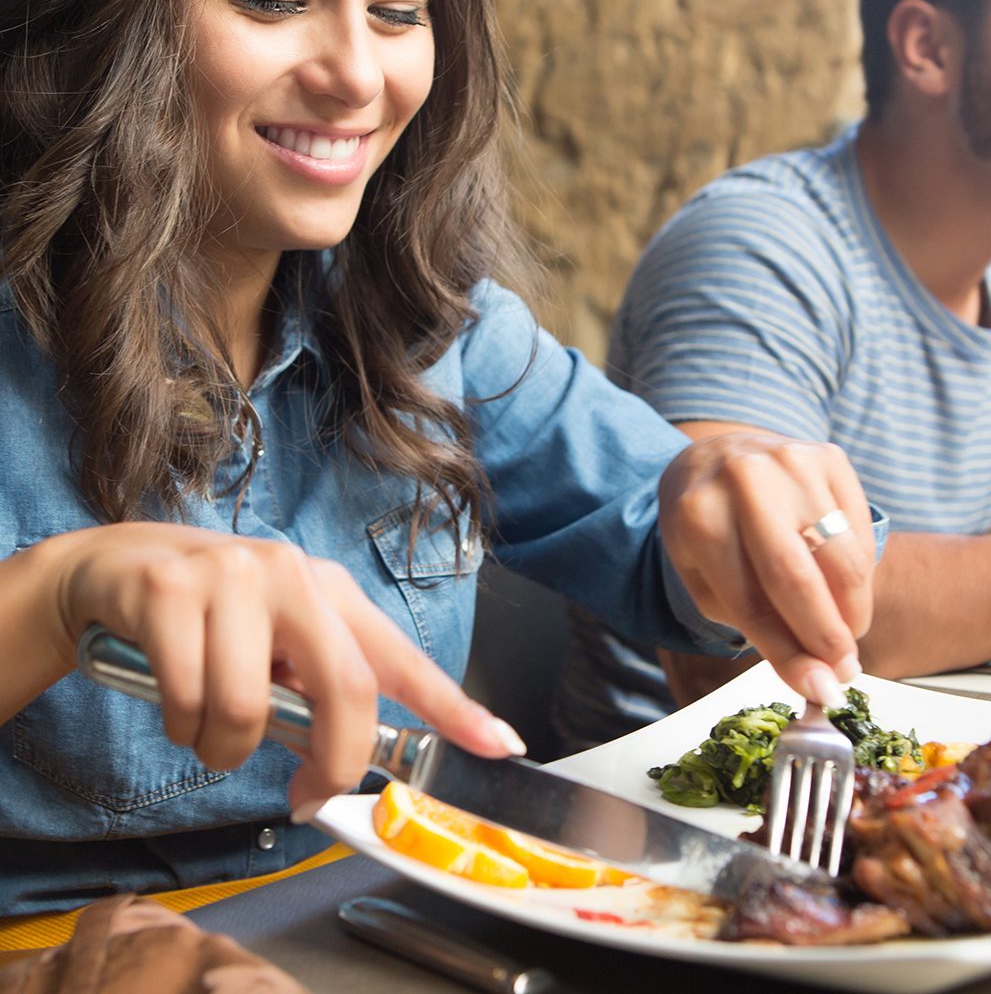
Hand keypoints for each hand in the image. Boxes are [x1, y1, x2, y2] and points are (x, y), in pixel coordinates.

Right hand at [33, 523, 522, 811]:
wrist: (111, 572)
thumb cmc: (208, 622)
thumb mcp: (273, 648)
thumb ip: (312, 695)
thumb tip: (343, 764)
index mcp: (331, 594)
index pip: (401, 658)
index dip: (453, 706)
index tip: (501, 743)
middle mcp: (294, 575)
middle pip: (346, 687)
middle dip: (333, 762)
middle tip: (306, 797)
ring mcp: (233, 576)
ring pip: (246, 711)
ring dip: (222, 750)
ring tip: (206, 727)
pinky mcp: (171, 590)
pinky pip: (187, 700)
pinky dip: (179, 727)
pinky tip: (172, 701)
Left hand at [658, 432, 873, 707]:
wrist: (714, 456)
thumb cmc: (708, 527)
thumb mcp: (705, 576)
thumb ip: (756, 623)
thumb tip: (818, 677)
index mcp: (699, 516)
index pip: (751, 601)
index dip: (789, 654)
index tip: (819, 691)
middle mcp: (746, 481)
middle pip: (800, 579)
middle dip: (828, 638)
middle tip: (844, 673)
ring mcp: (792, 462)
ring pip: (843, 557)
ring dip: (853, 610)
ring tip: (845, 635)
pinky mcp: (829, 456)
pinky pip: (860, 530)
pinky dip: (859, 572)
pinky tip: (844, 588)